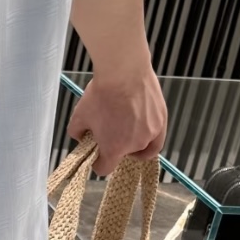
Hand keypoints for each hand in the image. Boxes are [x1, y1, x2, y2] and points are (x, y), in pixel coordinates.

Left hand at [66, 62, 167, 177]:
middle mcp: (135, 145)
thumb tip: (81, 137)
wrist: (124, 70)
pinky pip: (157, 137)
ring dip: (134, 142)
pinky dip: (150, 136)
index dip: (99, 164)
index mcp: (113, 149)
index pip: (105, 169)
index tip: (97, 157)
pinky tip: (143, 129)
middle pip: (124, 156)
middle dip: (116, 147)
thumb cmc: (101, 93)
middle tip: (110, 132)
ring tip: (126, 128)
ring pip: (143, 147)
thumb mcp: (78, 116)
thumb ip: (77, 133)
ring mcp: (151, 133)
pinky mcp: (162, 119)